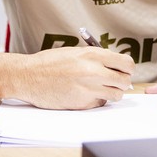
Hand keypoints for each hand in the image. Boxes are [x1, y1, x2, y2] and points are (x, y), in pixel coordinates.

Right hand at [15, 46, 134, 109]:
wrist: (28, 76)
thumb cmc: (49, 63)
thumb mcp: (75, 52)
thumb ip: (96, 58)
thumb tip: (115, 66)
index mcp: (93, 55)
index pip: (127, 64)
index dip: (127, 68)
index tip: (123, 70)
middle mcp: (94, 71)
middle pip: (125, 81)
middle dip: (121, 82)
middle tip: (112, 81)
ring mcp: (89, 89)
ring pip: (117, 95)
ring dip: (111, 93)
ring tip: (99, 88)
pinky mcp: (82, 104)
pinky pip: (100, 104)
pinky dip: (96, 101)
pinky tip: (84, 94)